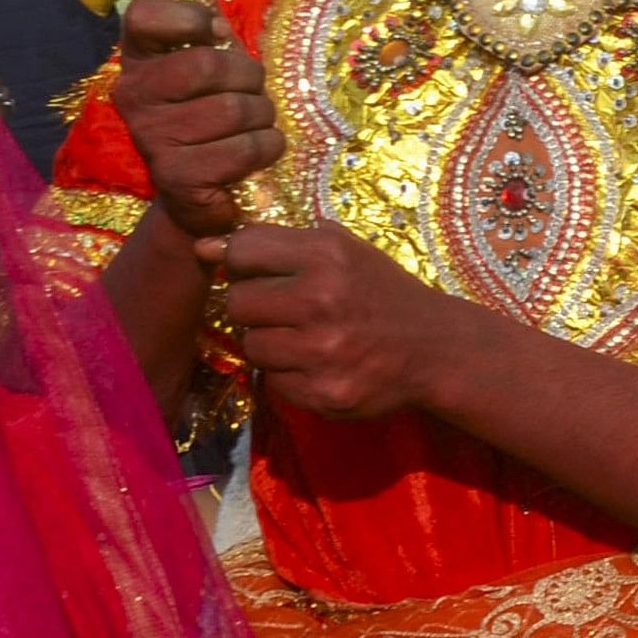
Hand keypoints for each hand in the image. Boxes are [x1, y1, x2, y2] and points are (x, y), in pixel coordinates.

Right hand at [114, 0, 279, 240]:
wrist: (195, 195)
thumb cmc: (211, 117)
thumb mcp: (208, 72)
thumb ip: (211, 41)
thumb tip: (219, 30)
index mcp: (138, 61)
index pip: (144, 16)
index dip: (189, 17)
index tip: (215, 34)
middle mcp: (134, 96)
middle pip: (207, 64)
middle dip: (249, 77)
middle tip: (251, 92)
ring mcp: (151, 138)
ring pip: (234, 109)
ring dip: (262, 116)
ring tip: (254, 124)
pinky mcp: (176, 177)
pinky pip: (245, 148)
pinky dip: (267, 146)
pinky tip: (258, 151)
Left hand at [195, 221, 456, 421]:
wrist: (434, 348)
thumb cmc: (380, 292)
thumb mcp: (342, 251)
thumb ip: (276, 245)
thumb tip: (203, 248)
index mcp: (327, 254)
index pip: (242, 250)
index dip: (245, 263)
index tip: (263, 273)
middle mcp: (322, 299)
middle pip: (237, 302)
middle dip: (254, 306)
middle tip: (284, 310)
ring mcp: (322, 350)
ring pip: (251, 345)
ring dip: (269, 343)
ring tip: (303, 339)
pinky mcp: (323, 393)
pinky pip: (273, 382)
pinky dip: (288, 374)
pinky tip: (317, 364)